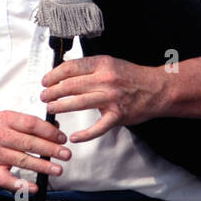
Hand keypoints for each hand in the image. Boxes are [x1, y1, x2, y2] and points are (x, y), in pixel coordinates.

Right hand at [0, 110, 69, 194]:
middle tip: (65, 154)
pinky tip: (34, 187)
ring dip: (42, 166)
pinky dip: (21, 185)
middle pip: (29, 143)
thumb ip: (32, 123)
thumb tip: (55, 128)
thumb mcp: (11, 119)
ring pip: (22, 161)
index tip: (61, 138)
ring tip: (57, 169)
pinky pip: (6, 180)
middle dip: (50, 149)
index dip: (49, 132)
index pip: (31, 124)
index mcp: (6, 119)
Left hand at [40, 55, 161, 140]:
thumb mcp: (110, 63)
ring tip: (51, 108)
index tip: (45, 81)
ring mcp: (112, 98)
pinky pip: (98, 127)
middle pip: (70, 85)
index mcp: (102, 64)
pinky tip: (74, 137)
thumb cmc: (132, 76)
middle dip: (52, 92)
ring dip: (60, 107)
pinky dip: (85, 134)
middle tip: (43, 97)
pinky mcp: (118, 115)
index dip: (53, 74)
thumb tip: (64, 69)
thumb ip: (90, 67)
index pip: (71, 68)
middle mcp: (106, 80)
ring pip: (79, 103)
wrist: (158, 89)